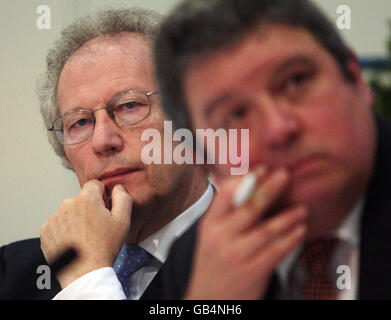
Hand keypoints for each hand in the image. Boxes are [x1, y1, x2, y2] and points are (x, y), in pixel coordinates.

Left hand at [40, 180, 131, 287]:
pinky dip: (64, 230)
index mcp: (86, 198)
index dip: (102, 196)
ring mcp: (54, 217)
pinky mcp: (46, 230)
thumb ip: (122, 198)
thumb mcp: (123, 220)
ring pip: (69, 211)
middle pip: (81, 199)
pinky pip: (58, 224)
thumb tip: (117, 188)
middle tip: (97, 227)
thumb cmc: (104, 246)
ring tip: (84, 236)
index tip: (105, 209)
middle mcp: (67, 204)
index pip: (94, 185)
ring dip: (76, 219)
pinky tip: (73, 241)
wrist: (84, 272)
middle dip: (89, 208)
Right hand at [184, 167, 307, 299]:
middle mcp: (221, 237)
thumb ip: (227, 213)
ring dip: (287, 216)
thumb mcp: (210, 234)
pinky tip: (299, 229)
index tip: (261, 169)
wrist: (208, 298)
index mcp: (210, 224)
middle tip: (284, 175)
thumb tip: (248, 185)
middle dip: (269, 188)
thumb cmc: (213, 261)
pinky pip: (276, 251)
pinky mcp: (252, 271)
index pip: (224, 194)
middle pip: (249, 208)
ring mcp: (236, 255)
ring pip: (267, 230)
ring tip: (301, 208)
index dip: (245, 179)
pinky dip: (291, 239)